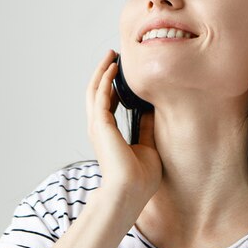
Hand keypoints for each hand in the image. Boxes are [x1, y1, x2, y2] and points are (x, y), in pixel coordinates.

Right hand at [86, 49, 162, 204]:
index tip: (123, 74)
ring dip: (102, 71)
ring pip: (95, 90)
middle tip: (113, 56)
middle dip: (104, 73)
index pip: (109, 104)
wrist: (131, 192)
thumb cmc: (141, 178)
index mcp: (110, 135)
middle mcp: (100, 129)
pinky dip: (105, 79)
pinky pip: (100, 95)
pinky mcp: (100, 124)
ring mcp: (98, 126)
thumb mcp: (149, 146)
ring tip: (111, 55)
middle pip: (97, 93)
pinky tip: (113, 67)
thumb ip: (147, 127)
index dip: (114, 87)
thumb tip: (152, 109)